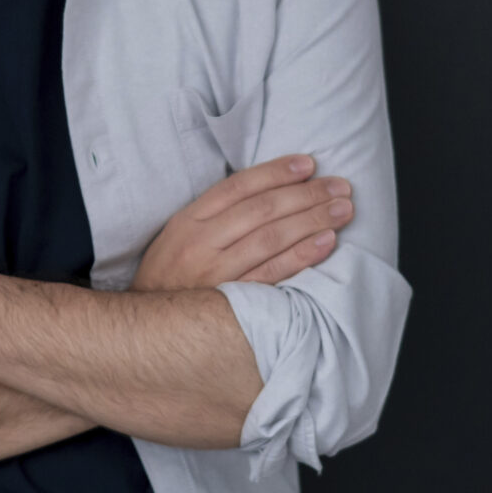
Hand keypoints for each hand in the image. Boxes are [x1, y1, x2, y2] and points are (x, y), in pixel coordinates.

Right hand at [133, 154, 351, 293]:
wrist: (149, 328)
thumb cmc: (171, 276)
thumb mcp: (180, 235)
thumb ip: (215, 215)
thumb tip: (266, 191)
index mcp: (189, 219)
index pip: (239, 186)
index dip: (275, 172)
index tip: (308, 164)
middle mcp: (203, 241)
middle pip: (262, 210)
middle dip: (306, 194)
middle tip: (339, 186)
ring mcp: (217, 272)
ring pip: (272, 237)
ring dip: (312, 220)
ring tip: (342, 210)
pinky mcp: (232, 300)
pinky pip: (274, 273)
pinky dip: (302, 255)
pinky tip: (326, 242)